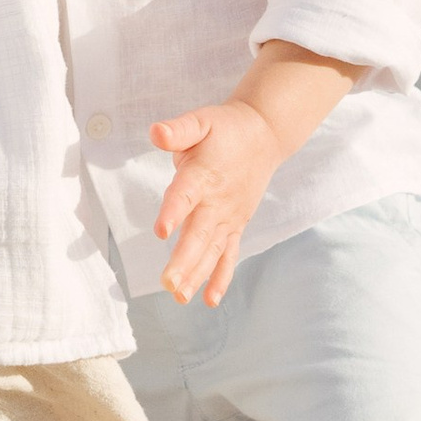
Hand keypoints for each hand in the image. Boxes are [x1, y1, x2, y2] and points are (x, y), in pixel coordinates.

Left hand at [151, 98, 282, 306]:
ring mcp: (228, 217)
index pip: (186, 195)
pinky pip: (228, 255)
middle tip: (169, 283)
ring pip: (211, 251)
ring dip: (196, 275)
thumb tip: (156, 131)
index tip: (162, 231)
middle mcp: (217, 201)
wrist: (264, 136)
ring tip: (180, 297)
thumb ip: (178, 129)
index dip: (174, 211)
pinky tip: (209, 300)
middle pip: (199, 234)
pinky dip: (220, 277)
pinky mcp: (235, 226)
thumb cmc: (225, 129)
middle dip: (184, 260)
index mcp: (203, 175)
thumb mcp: (201, 120)